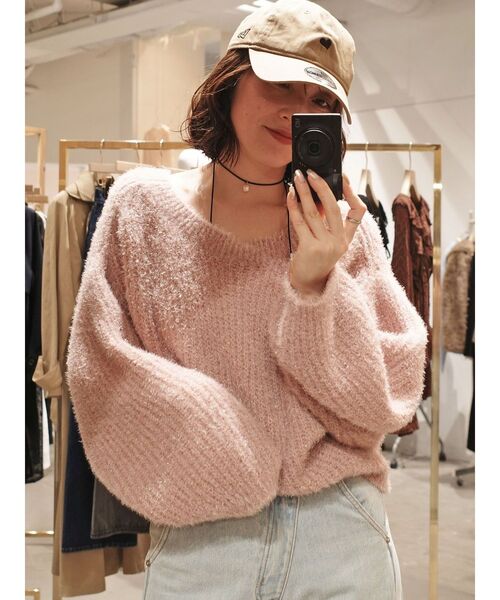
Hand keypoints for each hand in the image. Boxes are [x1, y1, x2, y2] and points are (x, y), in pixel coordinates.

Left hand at [286, 169, 366, 295]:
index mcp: (346, 239)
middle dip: (321, 187)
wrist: (308, 285)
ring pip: (314, 212)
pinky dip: (293, 207)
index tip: (343, 178)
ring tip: (297, 179)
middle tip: (311, 173)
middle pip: (333, 207)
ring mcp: (325, 246)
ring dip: (304, 192)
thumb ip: (326, 222)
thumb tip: (317, 194)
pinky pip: (300, 222)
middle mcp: (339, 242)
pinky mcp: (310, 249)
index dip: (352, 193)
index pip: (358, 212)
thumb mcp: (327, 242)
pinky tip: (290, 196)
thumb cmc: (315, 261)